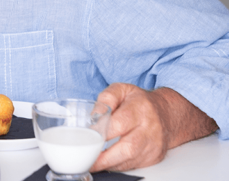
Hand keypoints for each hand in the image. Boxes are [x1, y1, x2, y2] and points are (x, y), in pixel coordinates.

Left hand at [91, 83, 217, 171]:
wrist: (167, 113)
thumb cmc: (140, 101)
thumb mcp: (122, 90)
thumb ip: (106, 98)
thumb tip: (95, 115)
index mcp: (140, 108)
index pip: (120, 122)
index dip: (103, 132)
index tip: (88, 136)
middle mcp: (150, 128)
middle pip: (128, 147)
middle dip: (105, 157)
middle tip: (88, 159)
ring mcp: (153, 144)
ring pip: (131, 160)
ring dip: (109, 164)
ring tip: (93, 164)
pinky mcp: (154, 156)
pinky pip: (134, 165)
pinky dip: (118, 165)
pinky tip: (107, 163)